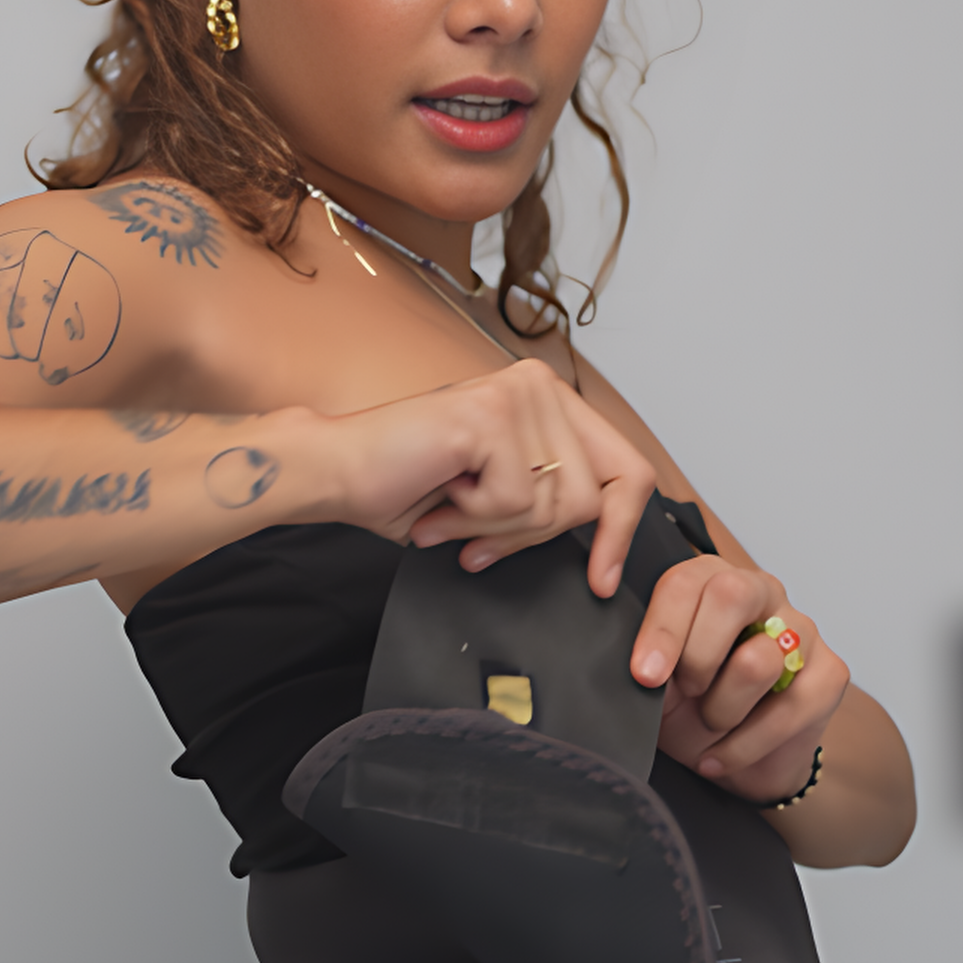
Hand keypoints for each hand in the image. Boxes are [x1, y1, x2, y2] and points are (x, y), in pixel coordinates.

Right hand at [323, 359, 655, 596]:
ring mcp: (518, 394)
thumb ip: (551, 501)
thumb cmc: (406, 484)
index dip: (621, 531)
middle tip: (479, 538)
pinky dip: (474, 518)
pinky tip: (441, 494)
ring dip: (496, 527)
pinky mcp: (491, 416)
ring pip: (556, 505)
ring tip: (451, 509)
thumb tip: (608, 541)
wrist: (335, 471)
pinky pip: (517, 503)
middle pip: (592, 498)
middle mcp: (540, 385)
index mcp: (549, 399)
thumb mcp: (502, 496)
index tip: (602, 577)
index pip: (627, 470)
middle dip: (532, 536)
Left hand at [629, 552, 849, 803]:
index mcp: (710, 581)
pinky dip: (743, 746)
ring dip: (721, 710)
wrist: (733, 757)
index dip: (662, 629)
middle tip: (686, 691)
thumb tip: (646, 666)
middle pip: (732, 594)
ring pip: (758, 661)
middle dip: (698, 656)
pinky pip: (787, 710)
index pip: (686, 582)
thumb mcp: (657, 685)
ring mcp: (802, 630)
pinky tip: (722, 756)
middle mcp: (761, 592)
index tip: (645, 675)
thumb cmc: (691, 707)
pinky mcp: (830, 673)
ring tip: (711, 723)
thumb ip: (648, 663)